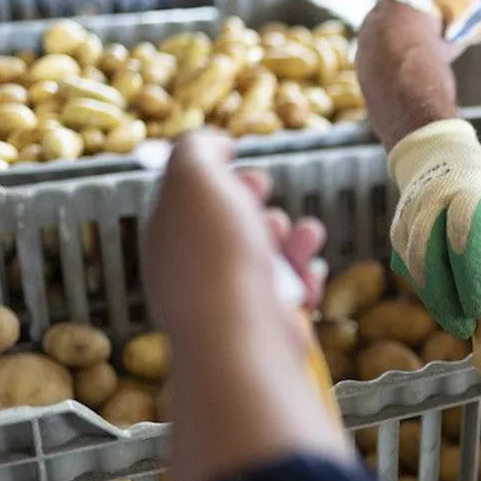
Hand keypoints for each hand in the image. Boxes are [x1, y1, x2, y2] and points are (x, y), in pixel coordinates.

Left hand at [144, 132, 348, 480]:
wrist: (244, 337)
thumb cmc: (216, 255)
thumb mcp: (195, 179)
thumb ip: (197, 150)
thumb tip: (212, 143)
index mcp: (168, 238)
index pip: (187, 202)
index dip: (217, 180)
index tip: (243, 170)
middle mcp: (193, 274)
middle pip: (229, 230)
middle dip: (257, 209)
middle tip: (268, 203)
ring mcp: (230, 305)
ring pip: (267, 260)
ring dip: (291, 241)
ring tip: (305, 235)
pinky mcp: (265, 328)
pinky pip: (291, 295)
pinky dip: (306, 280)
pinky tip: (313, 273)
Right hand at [388, 120, 480, 337]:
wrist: (439, 156)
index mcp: (469, 192)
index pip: (465, 233)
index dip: (471, 274)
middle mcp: (433, 202)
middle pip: (431, 255)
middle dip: (447, 298)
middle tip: (468, 330)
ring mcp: (410, 216)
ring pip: (415, 266)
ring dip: (435, 300)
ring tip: (459, 326)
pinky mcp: (397, 231)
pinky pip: (408, 269)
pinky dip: (426, 292)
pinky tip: (445, 309)